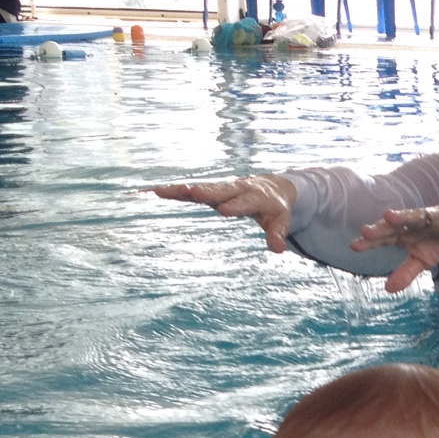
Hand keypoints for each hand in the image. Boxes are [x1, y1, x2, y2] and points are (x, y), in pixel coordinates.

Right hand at [151, 175, 296, 252]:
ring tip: (162, 191)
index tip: (224, 210)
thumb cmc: (274, 208)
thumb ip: (278, 234)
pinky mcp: (210, 191)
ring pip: (200, 188)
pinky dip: (175, 191)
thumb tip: (279, 250)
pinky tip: (157, 192)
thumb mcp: (281, 221)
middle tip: (192, 192)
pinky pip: (191, 191)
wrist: (271, 187)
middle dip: (206, 191)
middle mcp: (236, 189)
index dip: (236, 206)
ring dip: (182, 189)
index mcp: (255, 197)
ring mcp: (221, 189)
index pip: (245, 202)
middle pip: (219, 190)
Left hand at [350, 197, 438, 292]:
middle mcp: (413, 224)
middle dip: (381, 228)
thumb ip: (405, 273)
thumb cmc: (438, 240)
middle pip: (395, 226)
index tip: (354, 246)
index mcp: (404, 234)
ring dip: (404, 216)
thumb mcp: (421, 260)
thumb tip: (388, 289)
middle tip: (366, 231)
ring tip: (389, 216)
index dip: (370, 242)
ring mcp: (431, 219)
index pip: (384, 238)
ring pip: (416, 217)